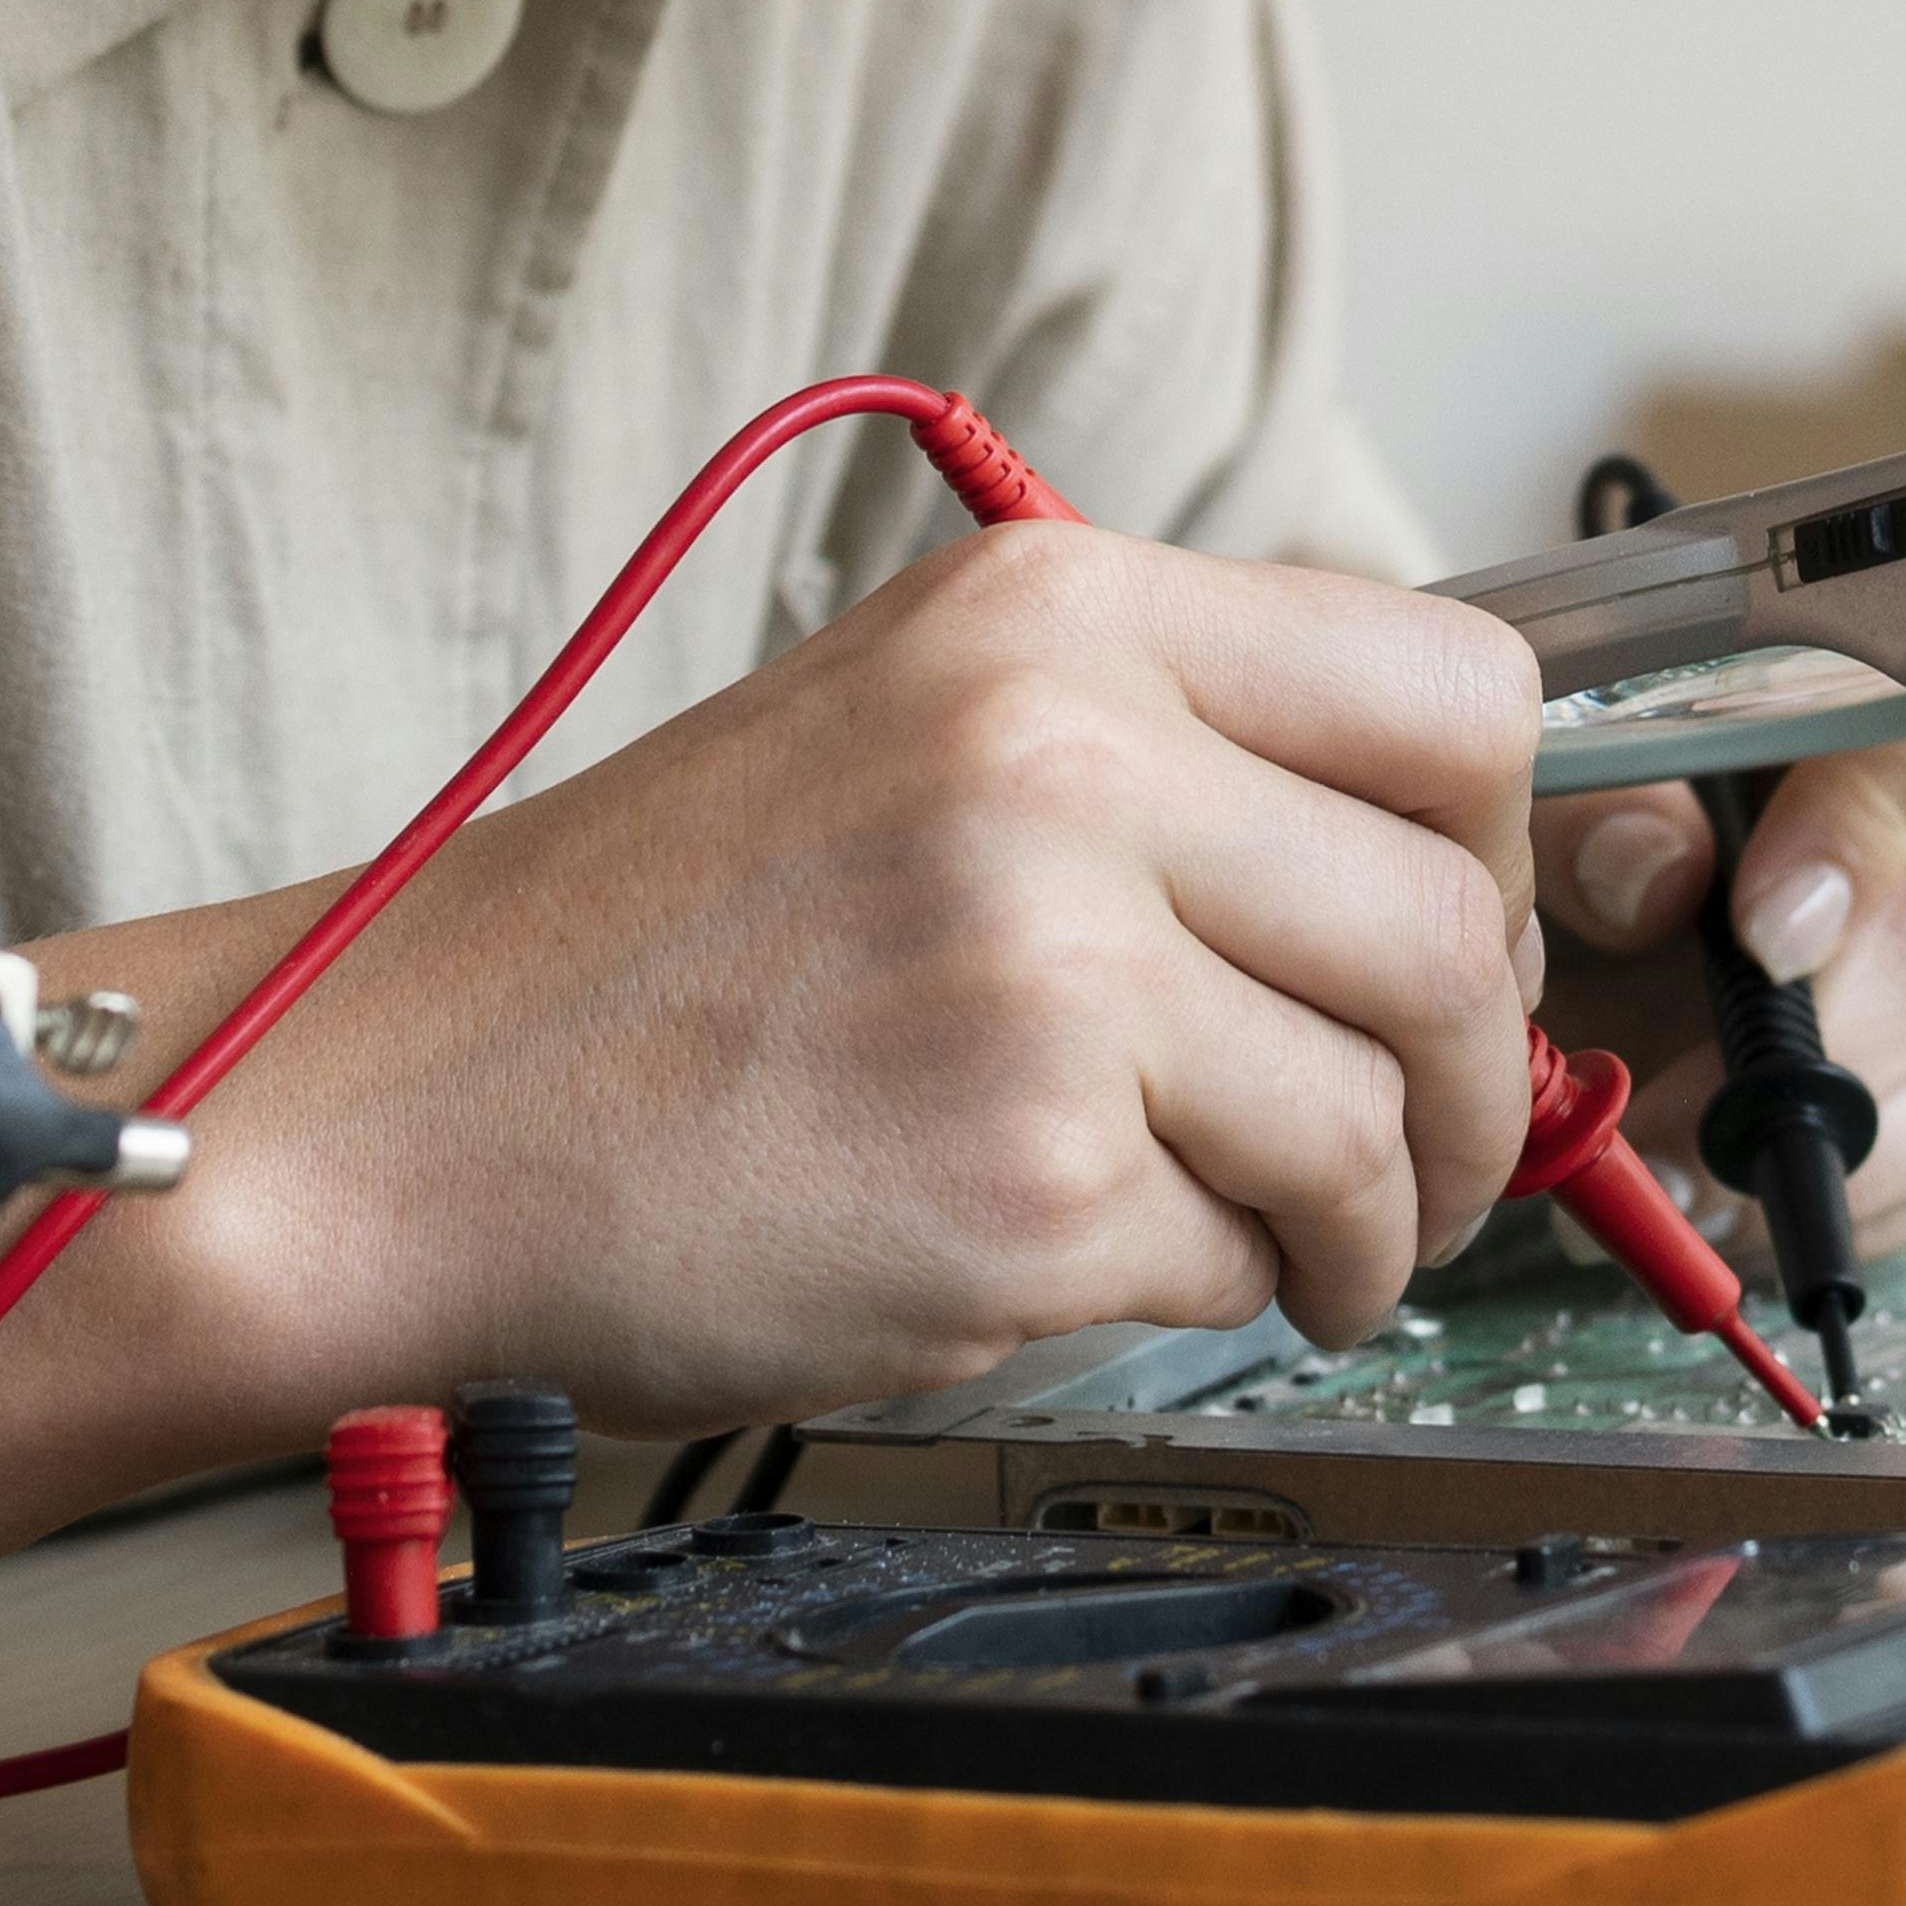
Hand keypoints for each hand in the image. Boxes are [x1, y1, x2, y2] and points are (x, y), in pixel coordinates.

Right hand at [180, 519, 1549, 1432]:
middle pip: (1449, 933)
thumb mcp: (916, 717)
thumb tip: (1434, 858)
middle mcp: (1068, 762)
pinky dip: (1207, 1288)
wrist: (407, 1107)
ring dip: (1364, 1221)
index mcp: (1057, 617)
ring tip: (1286, 1246)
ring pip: (1371, 1121)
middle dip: (1470, 1086)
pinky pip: (1239, 1257)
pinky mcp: (1023, 1184)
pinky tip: (1086, 1257)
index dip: (1498, 851)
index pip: (1455, 697)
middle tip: (1423, 1151)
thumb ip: (1162, 741)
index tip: (1460, 939)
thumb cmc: (659, 945)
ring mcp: (1048, 975)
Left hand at [1538, 706, 1905, 1249]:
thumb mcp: (1577, 784)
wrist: (1652, 874)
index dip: (1872, 834)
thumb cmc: (1630, 812)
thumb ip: (1596, 805)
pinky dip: (1868, 1200)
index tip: (1760, 934)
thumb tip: (1650, 877)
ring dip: (1841, 1151)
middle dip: (1809, 1059)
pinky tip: (1758, 1199)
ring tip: (1698, 1180)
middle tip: (1670, 1123)